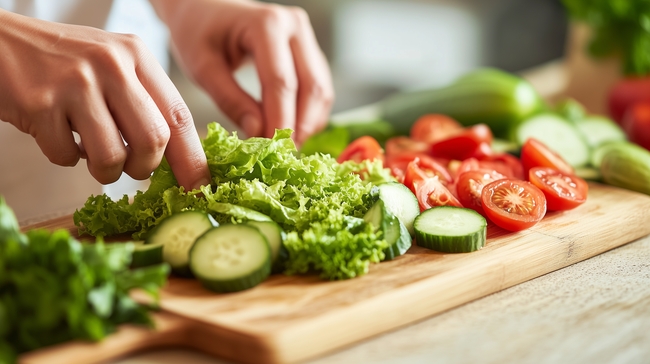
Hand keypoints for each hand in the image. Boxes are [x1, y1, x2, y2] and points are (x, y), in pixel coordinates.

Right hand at [0, 9, 209, 189]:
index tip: (198, 186)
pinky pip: (67, 156)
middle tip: (132, 168)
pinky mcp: (41, 103)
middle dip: (145, 168)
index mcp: (136, 56)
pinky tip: (57, 132)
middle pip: (153, 140)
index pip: (179, 116)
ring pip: (112, 156)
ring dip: (104, 171)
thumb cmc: (63, 61)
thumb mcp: (113, 64)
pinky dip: (64, 156)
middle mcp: (111, 65)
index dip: (193, 158)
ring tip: (92, 154)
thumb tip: (179, 158)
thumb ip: (145, 101)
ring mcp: (75, 83)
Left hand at [151, 0, 334, 143]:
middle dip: (299, 126)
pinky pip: (319, 88)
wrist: (203, 8)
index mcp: (266, 24)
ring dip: (308, 123)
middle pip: (311, 86)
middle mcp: (294, 26)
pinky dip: (309, 114)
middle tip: (282, 156)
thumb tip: (258, 132)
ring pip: (321, 89)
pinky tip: (290, 131)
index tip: (270, 150)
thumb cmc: (197, 33)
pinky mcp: (309, 50)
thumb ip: (230, 99)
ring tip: (285, 148)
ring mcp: (306, 36)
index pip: (281, 82)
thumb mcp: (202, 67)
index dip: (279, 120)